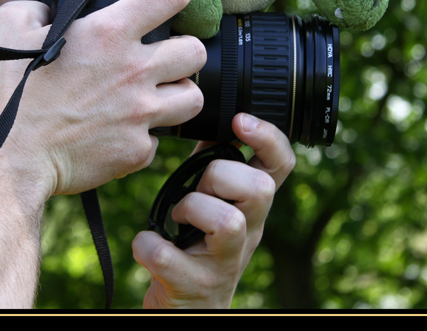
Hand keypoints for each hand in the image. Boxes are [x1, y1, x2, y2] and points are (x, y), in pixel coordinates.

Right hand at [0, 0, 205, 202]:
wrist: (6, 158)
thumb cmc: (4, 91)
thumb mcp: (9, 24)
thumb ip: (40, 6)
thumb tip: (51, 8)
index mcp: (108, 31)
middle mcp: (133, 70)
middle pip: (196, 51)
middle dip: (184, 50)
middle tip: (161, 56)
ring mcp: (139, 114)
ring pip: (192, 98)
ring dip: (175, 93)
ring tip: (151, 96)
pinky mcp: (135, 151)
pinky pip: (156, 140)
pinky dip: (141, 136)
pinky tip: (117, 132)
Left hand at [132, 113, 294, 307]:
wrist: (189, 307)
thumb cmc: (198, 246)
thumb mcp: (214, 202)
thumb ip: (215, 164)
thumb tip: (211, 120)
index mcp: (251, 207)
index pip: (280, 167)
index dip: (268, 139)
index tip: (241, 119)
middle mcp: (247, 234)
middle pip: (260, 189)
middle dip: (222, 176)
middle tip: (197, 188)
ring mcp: (223, 263)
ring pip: (228, 222)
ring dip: (192, 208)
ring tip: (177, 217)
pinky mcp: (193, 286)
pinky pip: (167, 256)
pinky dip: (148, 244)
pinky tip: (146, 242)